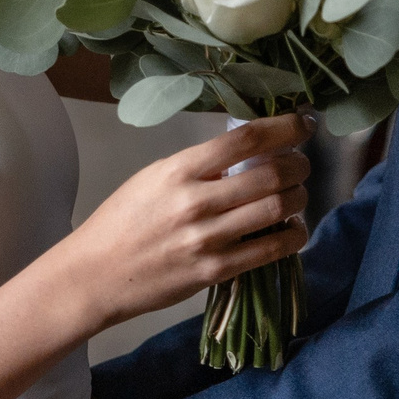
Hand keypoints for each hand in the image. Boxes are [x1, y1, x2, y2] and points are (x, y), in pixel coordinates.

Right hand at [59, 114, 310, 334]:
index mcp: (178, 170)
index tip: (303, 124)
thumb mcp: (153, 177)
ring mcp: (207, 239)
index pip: (244, 139)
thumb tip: (248, 153)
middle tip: (302, 164)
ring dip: (299, 198)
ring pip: (277, 210)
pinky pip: (270, 250)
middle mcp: (195, 202)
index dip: (284, 127)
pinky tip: (293, 229)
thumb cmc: (122, 221)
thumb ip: (198, 166)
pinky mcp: (215, 272)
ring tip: (297, 194)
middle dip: (299, 165)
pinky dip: (292, 236)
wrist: (96, 274)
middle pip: (270, 174)